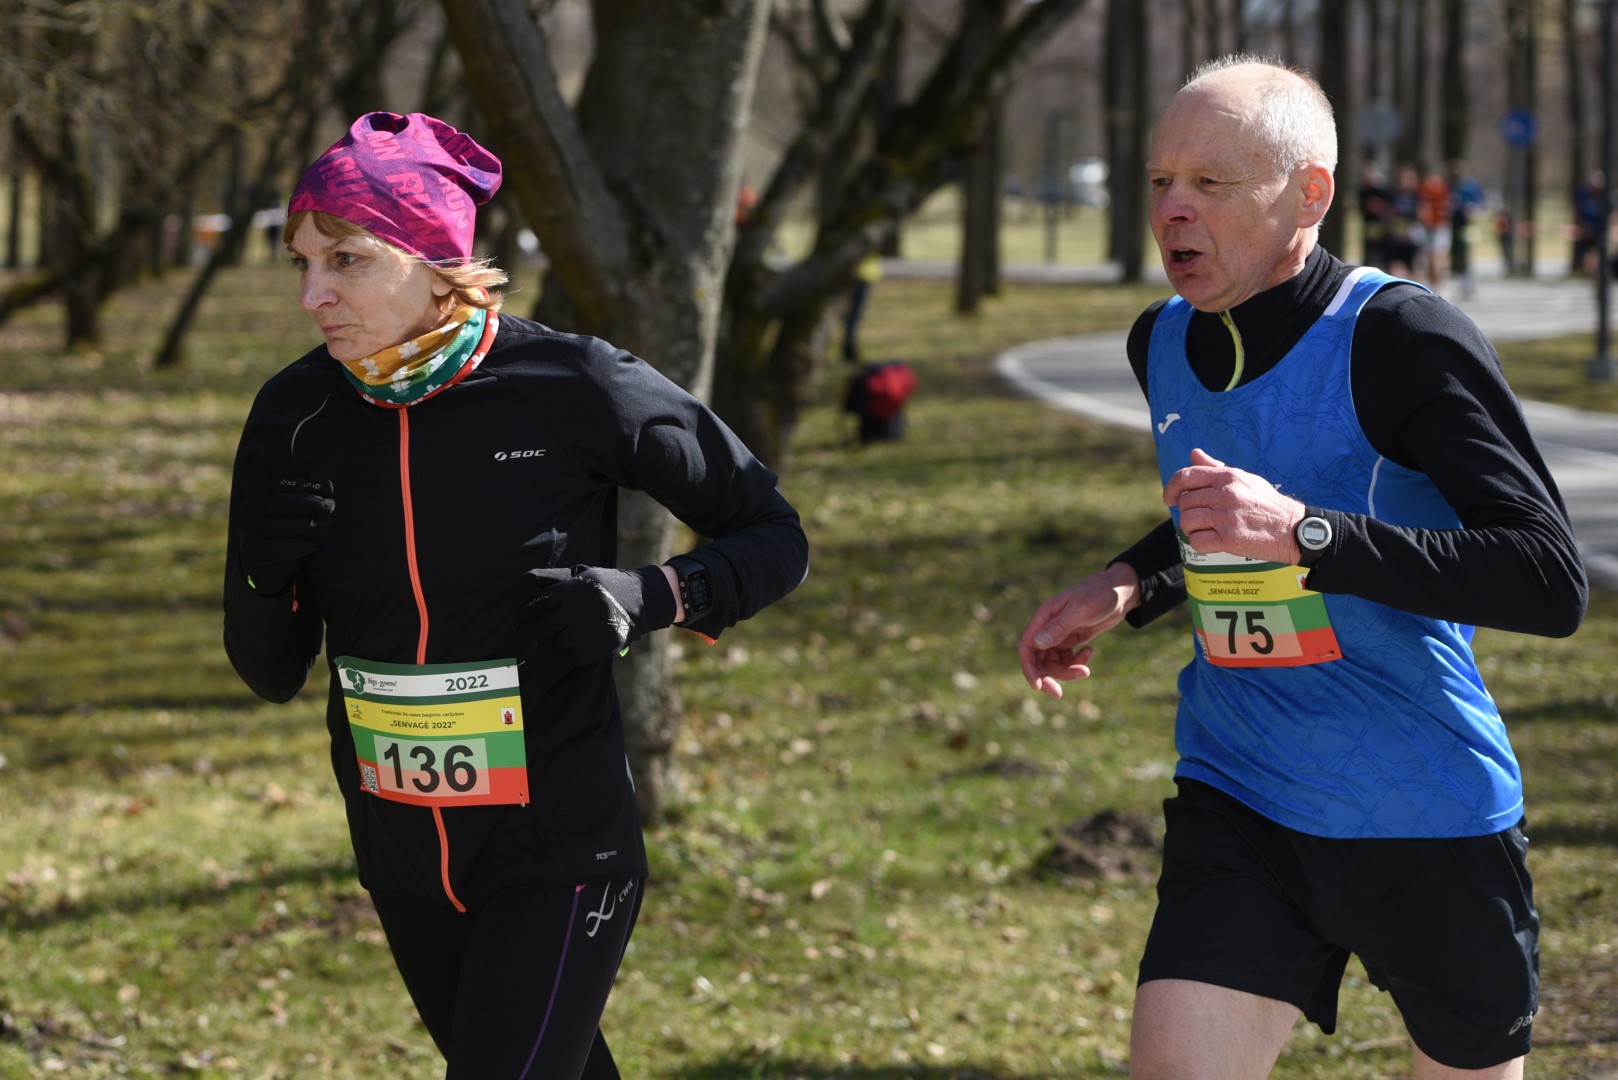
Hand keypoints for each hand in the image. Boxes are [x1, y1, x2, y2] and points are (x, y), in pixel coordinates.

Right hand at [239, 479, 334, 593]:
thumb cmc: (286, 527)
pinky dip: (296, 547)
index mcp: (259, 496)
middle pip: (277, 504)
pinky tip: (314, 545)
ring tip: (328, 525)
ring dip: (306, 525)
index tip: (330, 489)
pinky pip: (274, 550)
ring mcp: (250, 533)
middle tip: (330, 507)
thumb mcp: (291, 509)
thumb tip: (329, 487)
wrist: (264, 559)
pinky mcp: (255, 554)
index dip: (305, 486)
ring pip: (276, 526)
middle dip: (308, 503)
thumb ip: (306, 496)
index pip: (278, 486)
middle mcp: (250, 512)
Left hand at [517, 565, 677, 666]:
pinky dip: (561, 653)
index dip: (523, 612)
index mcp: (571, 590)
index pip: (537, 604)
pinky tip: (561, 647)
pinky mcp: (595, 648)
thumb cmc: (605, 585)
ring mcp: (587, 632)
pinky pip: (569, 656)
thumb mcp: (581, 575)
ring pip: (553, 643)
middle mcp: (577, 611)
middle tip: (520, 635)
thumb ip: (552, 578)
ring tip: (542, 640)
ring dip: (543, 643)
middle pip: (542, 626)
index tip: (519, 617)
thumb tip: (524, 577)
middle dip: (526, 632)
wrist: (640, 600)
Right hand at [1018, 562, 1139, 698]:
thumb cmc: (1100, 595)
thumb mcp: (1082, 610)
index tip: (1038, 686)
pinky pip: (1067, 658)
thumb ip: (1059, 627)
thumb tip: (1037, 643)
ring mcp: (1060, 634)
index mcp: (1044, 616)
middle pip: (1039, 659)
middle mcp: (1048, 626)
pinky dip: (1077, 662)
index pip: (1027, 646)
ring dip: (1067, 671)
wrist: (1121, 592)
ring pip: (1054, 662)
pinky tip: (1090, 652)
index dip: (1029, 667)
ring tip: (1085, 670)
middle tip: (1058, 694)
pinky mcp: (1072, 639)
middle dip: (1048, 677)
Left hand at [1162, 448, 1304, 563]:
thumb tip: (1193, 453)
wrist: (1292, 528)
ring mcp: (1227, 517)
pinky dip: (1200, 543)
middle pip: (1185, 502)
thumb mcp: (1244, 478)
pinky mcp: (1229, 539)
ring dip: (1192, 528)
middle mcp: (1226, 494)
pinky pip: (1197, 541)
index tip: (1169, 498)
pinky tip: (1213, 540)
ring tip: (1207, 529)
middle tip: (1202, 518)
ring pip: (1187, 521)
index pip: (1185, 476)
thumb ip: (1215, 468)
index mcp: (1227, 477)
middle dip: (1187, 512)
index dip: (1171, 488)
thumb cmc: (1266, 503)